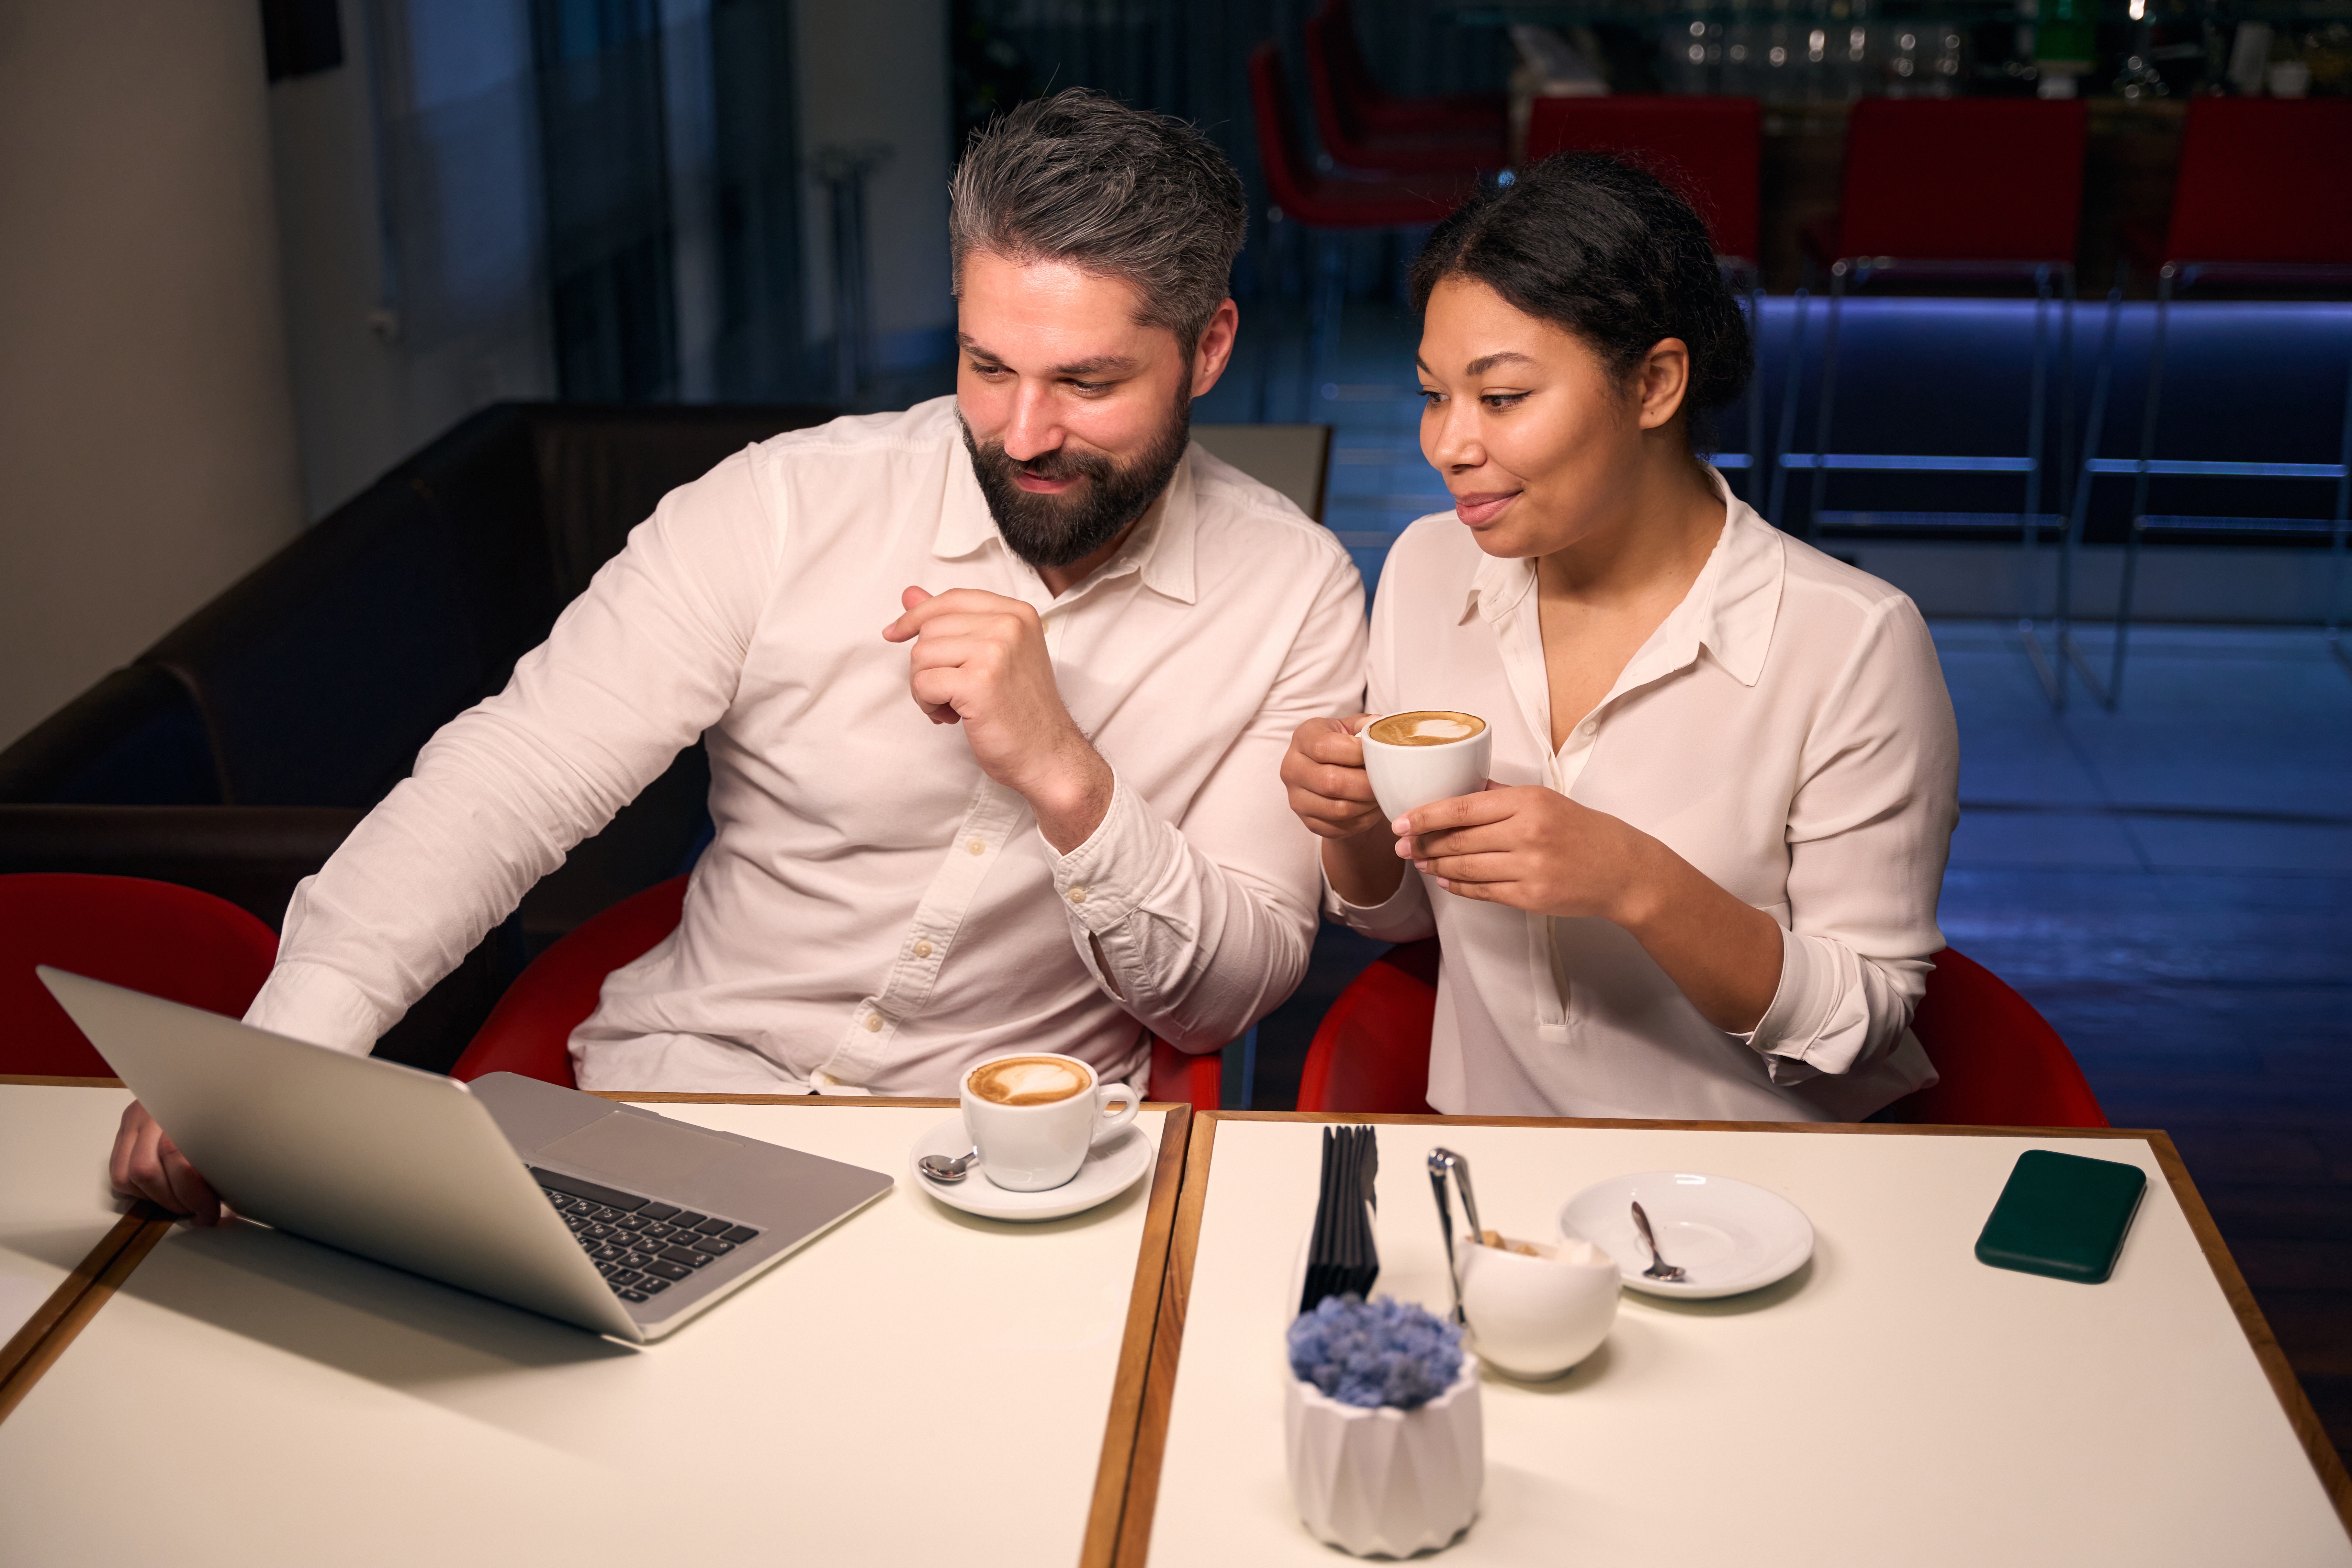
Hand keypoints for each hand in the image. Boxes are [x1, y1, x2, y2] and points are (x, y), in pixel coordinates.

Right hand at [108, 1101, 222, 1223]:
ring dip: (154, 1199)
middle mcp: (153, 1111)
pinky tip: (160, 1191)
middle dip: (173, 1201)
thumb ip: (222, 1155)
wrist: (206, 1067)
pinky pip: (118, 1170)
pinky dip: (137, 1189)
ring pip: (128, 1175)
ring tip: (179, 1204)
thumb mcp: (232, 1123)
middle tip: (196, 1212)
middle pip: (147, 1170)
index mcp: (186, 1107)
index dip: (194, 1194)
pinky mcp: (126, 1125)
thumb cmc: (224, 1100)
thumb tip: (227, 1199)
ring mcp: (135, 1117)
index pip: (179, 1158)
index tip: (211, 1212)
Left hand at [882, 585, 1111, 850]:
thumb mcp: (992, 656)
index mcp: (1017, 614)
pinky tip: (951, 717)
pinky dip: (927, 704)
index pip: (952, 599)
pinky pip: (923, 683)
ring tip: (952, 705)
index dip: (917, 616)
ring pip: (921, 655)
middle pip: (931, 629)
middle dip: (927, 664)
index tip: (894, 633)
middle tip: (949, 692)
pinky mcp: (979, 682)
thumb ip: (953, 622)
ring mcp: (995, 651)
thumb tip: (909, 594)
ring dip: (925, 686)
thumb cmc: (1021, 711)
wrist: (1048, 755)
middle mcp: (1009, 625)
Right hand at [1280, 715, 1386, 840]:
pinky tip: (1372, 809)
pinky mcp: (1308, 822)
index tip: (1378, 754)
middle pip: (1331, 782)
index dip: (1356, 753)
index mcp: (1302, 738)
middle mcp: (1291, 769)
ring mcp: (1296, 799)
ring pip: (1337, 809)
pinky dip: (1363, 821)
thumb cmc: (1343, 744)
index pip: (1324, 748)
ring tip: (1382, 795)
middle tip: (1387, 781)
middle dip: (1366, 784)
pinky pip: (1339, 828)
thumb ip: (1365, 724)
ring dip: (1367, 805)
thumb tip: (1380, 726)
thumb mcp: (1351, 727)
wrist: (1328, 770)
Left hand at [1396, 785, 1653, 921]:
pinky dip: (1458, 887)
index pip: (1462, 808)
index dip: (1425, 816)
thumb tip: (1462, 791)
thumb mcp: (1547, 800)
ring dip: (1435, 867)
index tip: (1401, 820)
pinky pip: (1482, 892)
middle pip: (1458, 841)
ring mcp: (1528, 869)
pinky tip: (1445, 882)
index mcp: (1529, 803)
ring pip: (1465, 869)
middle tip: (1402, 845)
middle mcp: (1527, 834)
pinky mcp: (1530, 897)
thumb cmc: (1585, 832)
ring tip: (1419, 862)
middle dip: (1422, 844)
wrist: (1624, 871)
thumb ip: (1503, 797)